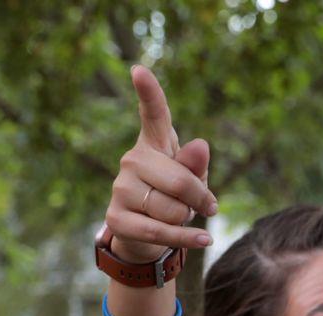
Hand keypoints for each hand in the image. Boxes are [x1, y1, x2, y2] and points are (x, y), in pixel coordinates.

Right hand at [104, 67, 216, 264]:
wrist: (148, 233)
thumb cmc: (175, 197)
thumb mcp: (193, 179)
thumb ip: (197, 165)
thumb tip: (200, 145)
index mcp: (153, 143)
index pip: (153, 114)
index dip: (148, 92)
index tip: (139, 70)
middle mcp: (132, 160)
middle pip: (179, 180)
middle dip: (200, 198)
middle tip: (206, 205)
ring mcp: (120, 188)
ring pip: (172, 209)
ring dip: (188, 219)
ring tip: (180, 216)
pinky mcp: (116, 219)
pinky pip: (160, 231)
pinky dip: (187, 239)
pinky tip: (205, 240)